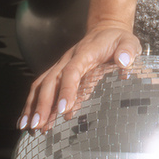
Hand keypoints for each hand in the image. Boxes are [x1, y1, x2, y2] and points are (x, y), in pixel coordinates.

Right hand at [18, 24, 142, 132]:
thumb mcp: (128, 41)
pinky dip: (37, 105)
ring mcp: (61, 66)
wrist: (105, 31)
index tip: (64, 109)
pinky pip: (44, 89)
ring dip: (33, 106)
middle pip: (50, 81)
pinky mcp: (60, 74)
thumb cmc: (117, 40)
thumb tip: (124, 62)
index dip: (66, 90)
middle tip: (38, 124)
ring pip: (42, 85)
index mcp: (84, 53)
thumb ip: (128, 50)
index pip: (72, 71)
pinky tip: (38, 122)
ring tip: (29, 127)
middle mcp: (68, 60)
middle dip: (42, 104)